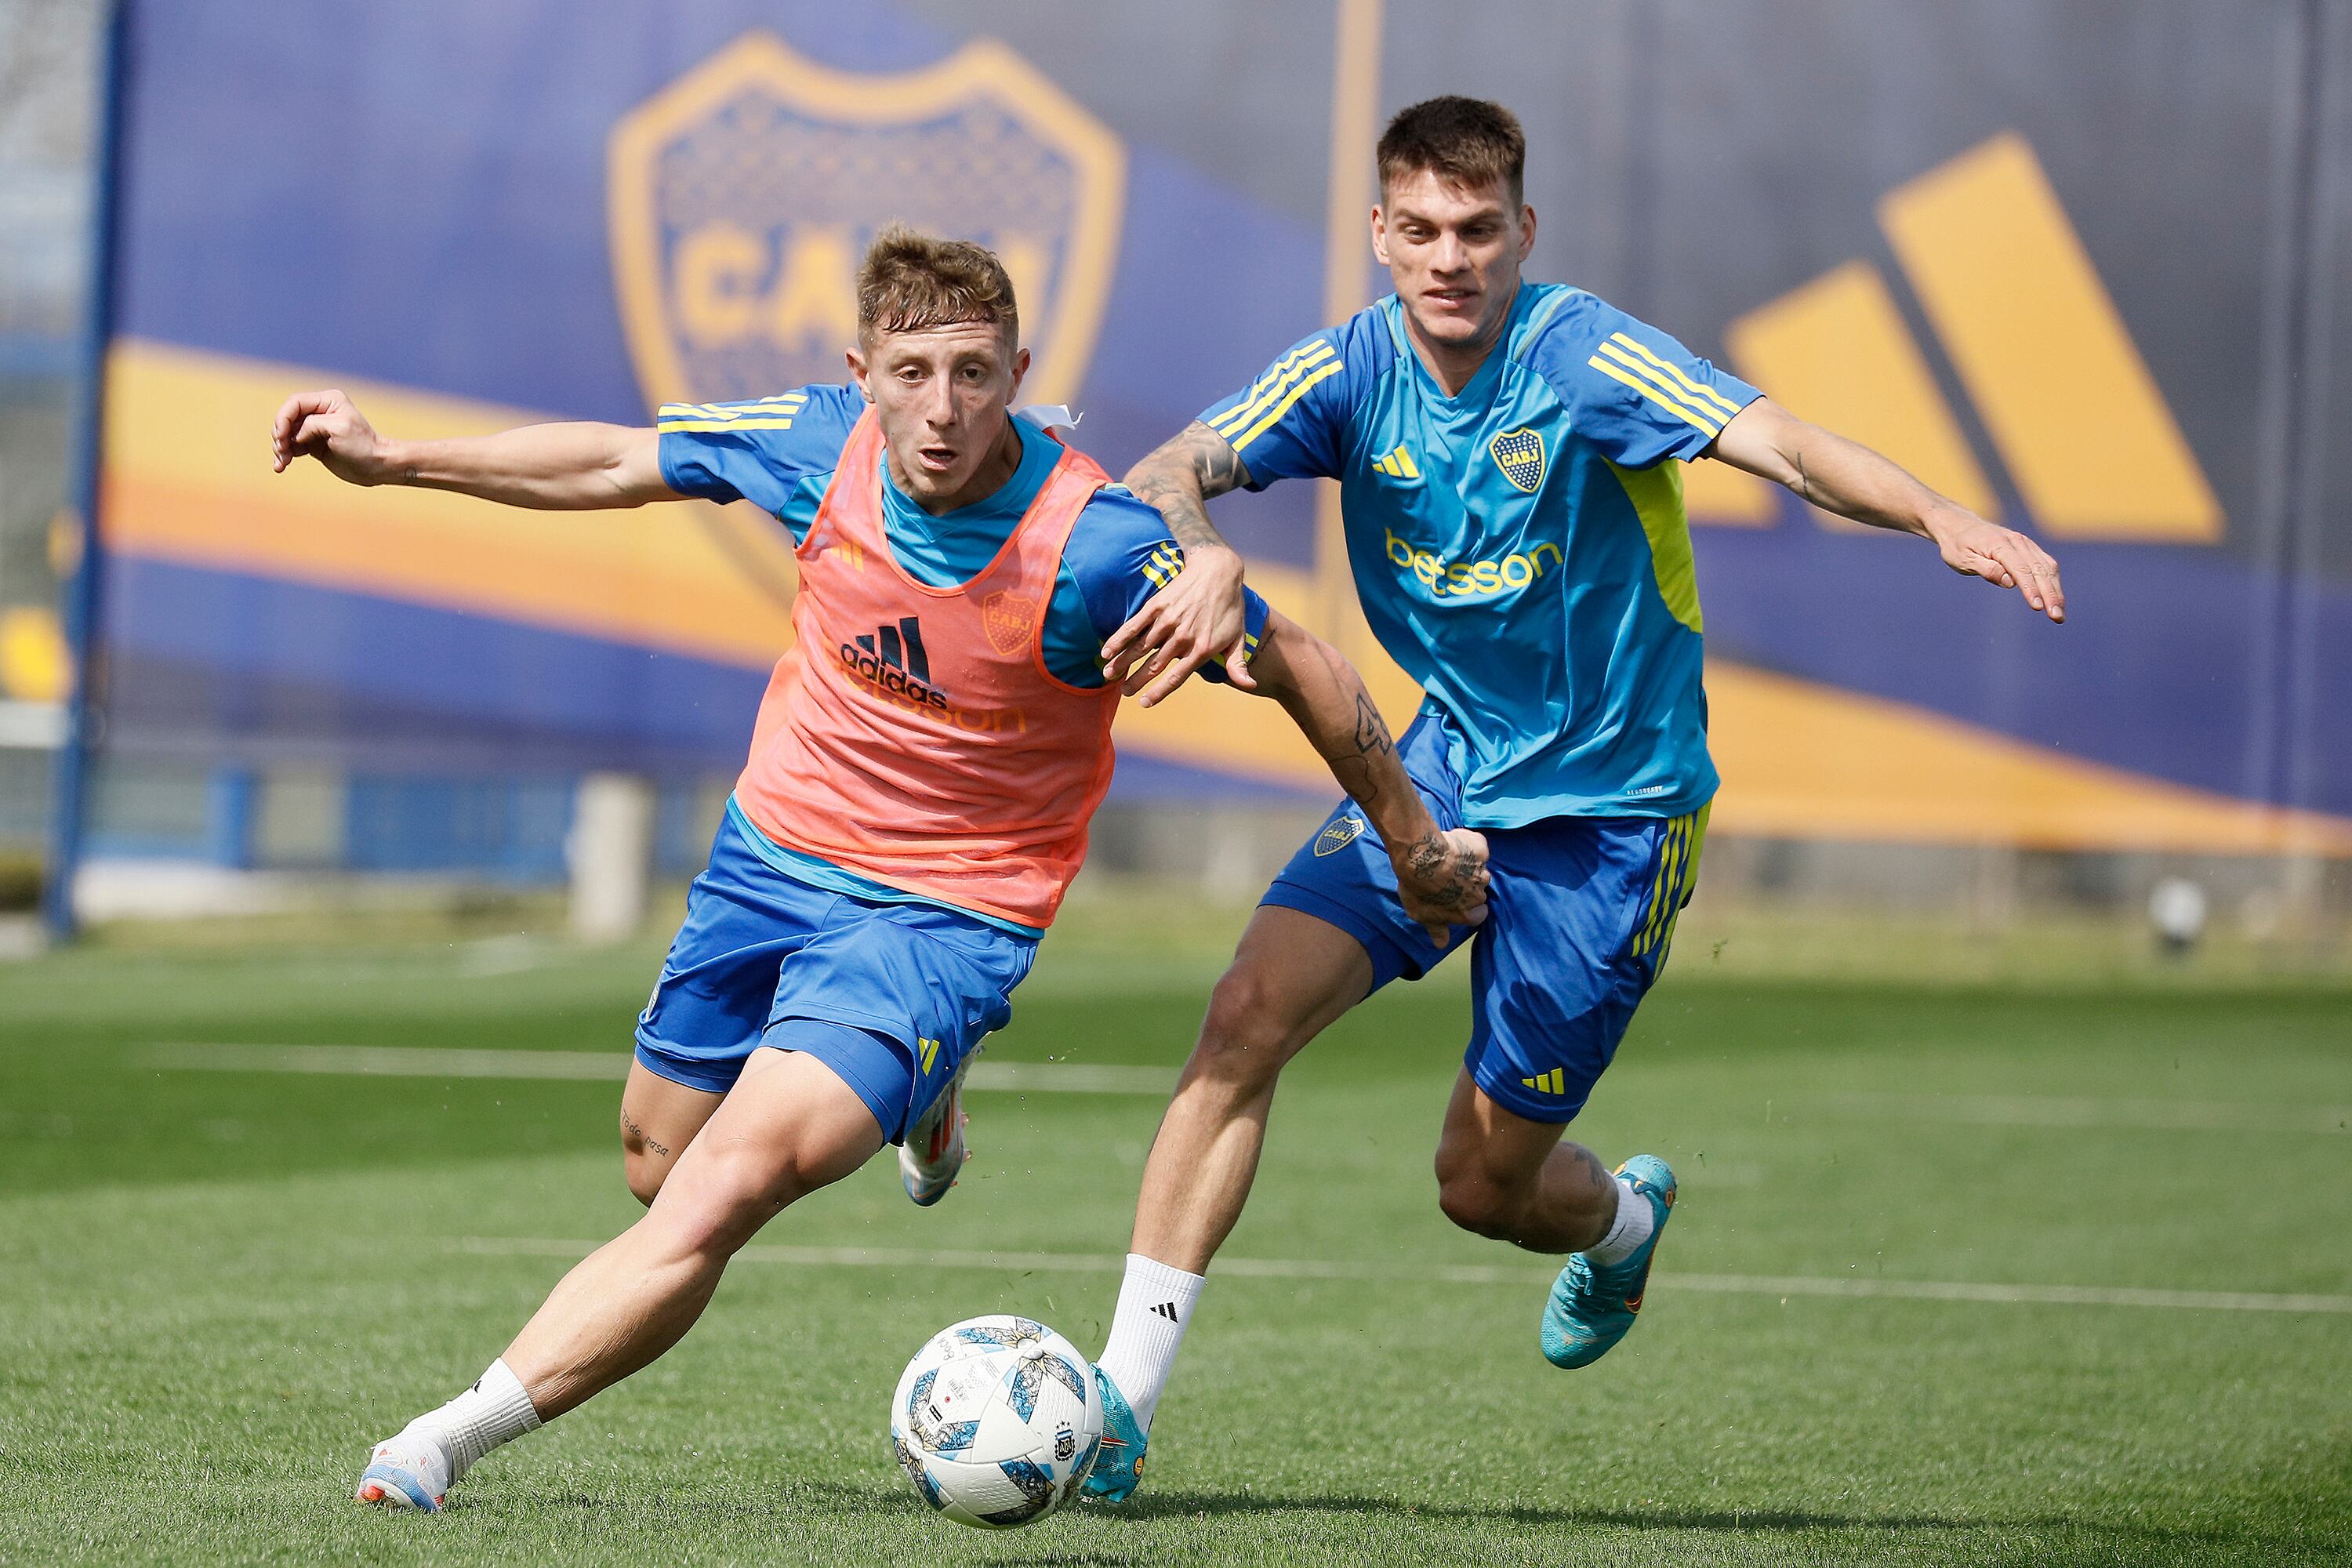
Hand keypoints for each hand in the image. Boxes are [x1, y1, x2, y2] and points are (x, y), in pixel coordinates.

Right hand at [271, 389, 396, 484]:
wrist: (378, 467)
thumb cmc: (363, 446)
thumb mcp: (339, 429)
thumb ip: (312, 424)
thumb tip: (295, 434)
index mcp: (328, 401)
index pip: (294, 403)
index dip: (283, 418)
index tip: (282, 437)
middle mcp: (320, 412)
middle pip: (287, 418)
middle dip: (280, 434)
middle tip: (281, 451)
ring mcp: (315, 429)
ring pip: (287, 434)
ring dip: (280, 447)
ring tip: (281, 463)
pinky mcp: (313, 444)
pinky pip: (292, 446)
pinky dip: (284, 455)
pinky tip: (281, 467)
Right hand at [1101, 544, 1253, 706]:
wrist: (1218, 571)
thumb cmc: (1230, 607)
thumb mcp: (1238, 638)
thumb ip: (1238, 665)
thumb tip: (1250, 686)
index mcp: (1201, 649)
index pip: (1175, 677)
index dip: (1158, 692)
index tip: (1145, 703)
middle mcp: (1183, 637)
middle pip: (1154, 665)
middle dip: (1136, 681)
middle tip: (1124, 692)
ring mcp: (1168, 620)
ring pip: (1140, 647)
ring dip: (1122, 662)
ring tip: (1108, 675)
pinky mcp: (1157, 605)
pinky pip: (1135, 625)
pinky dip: (1120, 639)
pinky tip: (1107, 650)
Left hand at [1392, 826, 1489, 946]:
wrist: (1422, 857)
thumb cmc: (1419, 888)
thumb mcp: (1421, 914)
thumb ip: (1436, 929)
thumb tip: (1442, 944)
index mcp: (1468, 913)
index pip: (1478, 916)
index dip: (1469, 908)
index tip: (1458, 901)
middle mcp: (1479, 893)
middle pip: (1479, 891)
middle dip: (1468, 885)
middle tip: (1448, 877)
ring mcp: (1482, 870)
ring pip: (1479, 868)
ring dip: (1468, 865)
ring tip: (1447, 859)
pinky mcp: (1481, 848)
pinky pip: (1477, 846)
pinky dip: (1468, 844)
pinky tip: (1451, 843)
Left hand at [1929, 511, 2065, 623]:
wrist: (1959, 526)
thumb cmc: (1957, 546)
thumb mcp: (1963, 560)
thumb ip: (1987, 569)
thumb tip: (2010, 582)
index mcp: (1999, 544)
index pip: (2020, 569)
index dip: (2030, 589)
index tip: (2038, 607)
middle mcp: (2017, 541)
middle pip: (2039, 570)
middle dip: (2051, 594)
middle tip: (2057, 618)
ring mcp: (2025, 543)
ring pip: (2047, 568)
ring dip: (2056, 591)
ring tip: (2059, 615)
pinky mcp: (2028, 548)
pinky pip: (2046, 564)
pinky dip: (2053, 582)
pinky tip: (2056, 599)